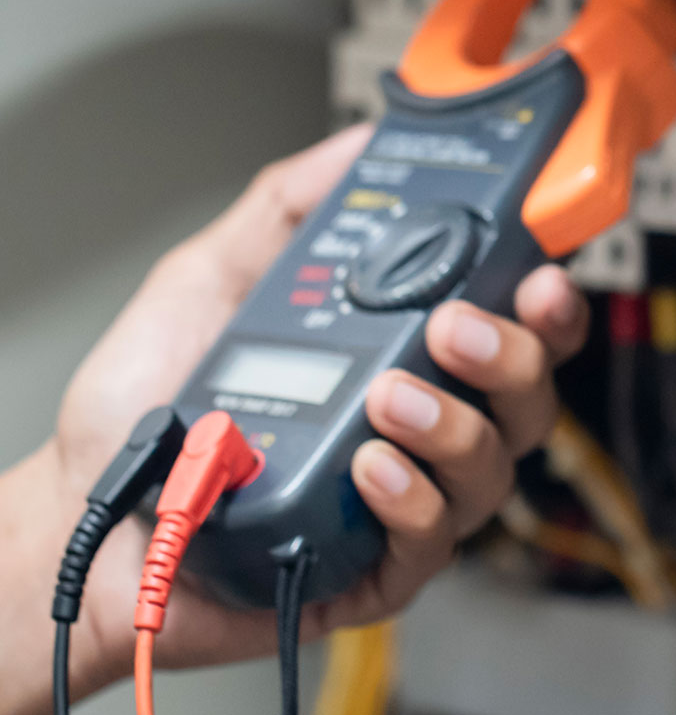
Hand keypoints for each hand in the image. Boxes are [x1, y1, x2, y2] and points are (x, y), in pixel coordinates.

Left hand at [39, 125, 586, 695]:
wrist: (91, 508)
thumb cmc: (151, 407)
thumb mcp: (214, 276)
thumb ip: (290, 206)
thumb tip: (359, 144)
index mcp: (406, 358)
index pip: (515, 329)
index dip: (547, 304)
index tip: (538, 274)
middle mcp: (423, 430)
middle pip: (529, 400)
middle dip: (510, 358)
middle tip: (451, 328)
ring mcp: (407, 502)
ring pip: (492, 471)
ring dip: (454, 428)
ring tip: (388, 399)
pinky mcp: (377, 570)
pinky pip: (432, 542)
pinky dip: (411, 500)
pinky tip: (369, 467)